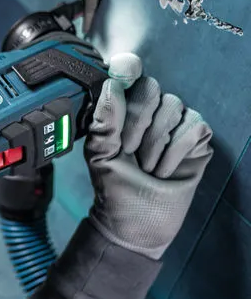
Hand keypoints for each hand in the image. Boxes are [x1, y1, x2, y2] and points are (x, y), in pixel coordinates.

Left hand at [85, 53, 213, 259]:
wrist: (136, 224)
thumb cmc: (116, 190)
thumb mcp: (101, 156)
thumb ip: (105, 122)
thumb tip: (113, 86)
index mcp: (123, 114)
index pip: (129, 78)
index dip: (127, 73)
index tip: (123, 74)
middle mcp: (151, 114)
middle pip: (151, 89)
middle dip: (138, 121)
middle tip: (129, 150)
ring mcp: (175, 125)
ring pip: (173, 107)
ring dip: (155, 142)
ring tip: (146, 166)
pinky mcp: (197, 141)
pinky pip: (193, 125)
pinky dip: (176, 150)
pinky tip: (163, 170)